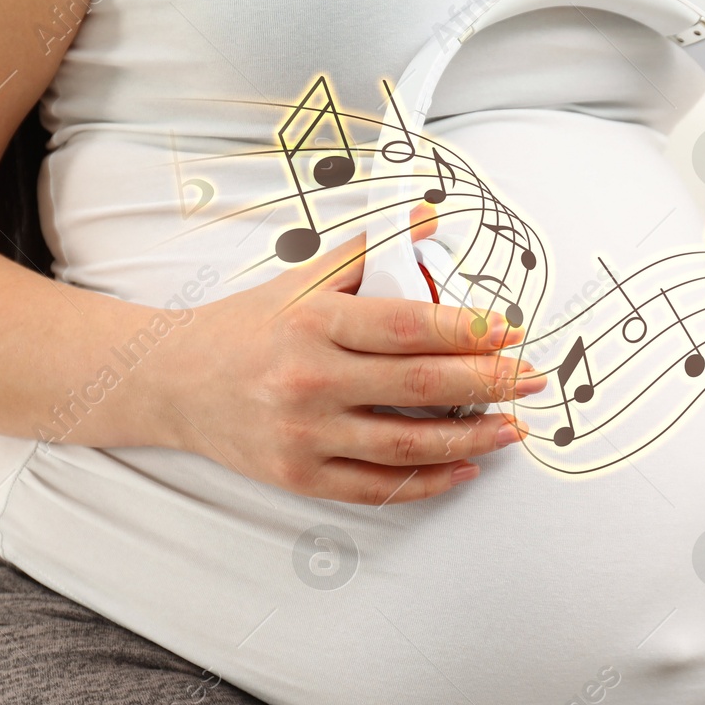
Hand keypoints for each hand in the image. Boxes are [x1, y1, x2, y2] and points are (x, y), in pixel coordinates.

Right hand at [160, 211, 545, 504]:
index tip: (509, 331)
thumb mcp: (300, 279)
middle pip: (421, 384)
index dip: (467, 329)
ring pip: (409, 443)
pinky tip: (467, 467)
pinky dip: (430, 480)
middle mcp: (309, 380)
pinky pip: (380, 486)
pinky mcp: (300, 476)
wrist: (170, 383)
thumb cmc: (245, 327)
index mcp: (313, 323)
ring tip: (514, 427)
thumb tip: (428, 217)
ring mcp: (304, 434)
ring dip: (473, 438)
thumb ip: (367, 251)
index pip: (408, 325)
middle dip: (490, 383)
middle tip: (533, 378)